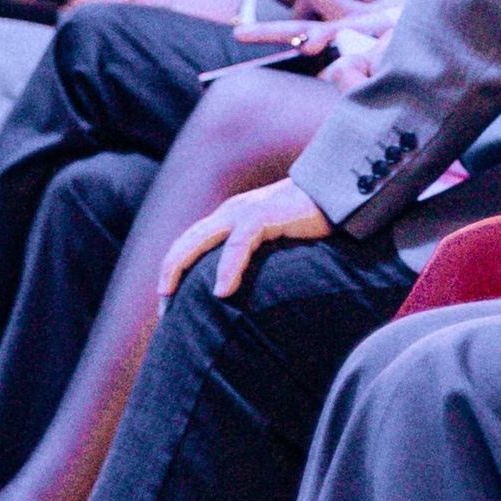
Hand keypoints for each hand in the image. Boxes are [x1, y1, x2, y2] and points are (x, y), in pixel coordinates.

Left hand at [156, 178, 331, 304]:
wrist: (335, 191)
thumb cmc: (308, 219)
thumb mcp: (272, 237)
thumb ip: (253, 252)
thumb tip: (239, 289)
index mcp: (229, 217)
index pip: (190, 242)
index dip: (174, 269)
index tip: (170, 303)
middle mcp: (231, 212)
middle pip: (186, 241)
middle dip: (169, 273)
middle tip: (164, 309)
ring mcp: (245, 212)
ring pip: (200, 239)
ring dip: (182, 269)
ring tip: (173, 297)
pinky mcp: (264, 215)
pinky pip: (238, 243)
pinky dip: (227, 268)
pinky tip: (222, 292)